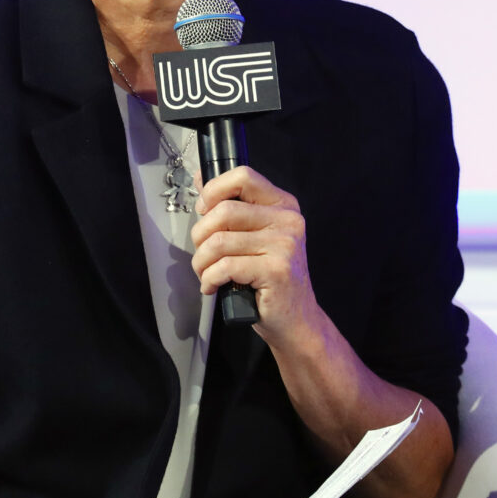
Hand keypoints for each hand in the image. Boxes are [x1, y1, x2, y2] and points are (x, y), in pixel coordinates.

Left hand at [190, 165, 324, 348]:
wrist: (295, 321)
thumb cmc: (269, 280)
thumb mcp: (254, 237)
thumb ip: (232, 207)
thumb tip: (200, 178)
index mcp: (283, 205)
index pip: (243, 177)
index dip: (214, 190)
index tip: (203, 210)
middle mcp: (288, 221)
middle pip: (224, 211)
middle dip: (200, 236)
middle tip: (202, 254)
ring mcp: (285, 245)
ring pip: (220, 242)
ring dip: (202, 262)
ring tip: (206, 273)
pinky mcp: (276, 270)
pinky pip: (226, 266)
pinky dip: (209, 279)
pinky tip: (212, 286)